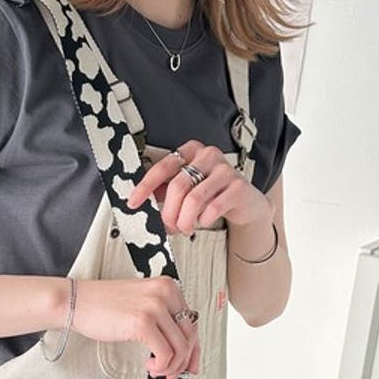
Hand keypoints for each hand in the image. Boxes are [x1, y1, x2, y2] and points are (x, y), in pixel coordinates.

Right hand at [68, 276, 200, 378]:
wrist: (77, 301)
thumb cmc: (104, 304)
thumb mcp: (141, 303)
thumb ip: (163, 319)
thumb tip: (180, 347)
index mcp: (168, 287)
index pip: (192, 323)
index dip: (193, 349)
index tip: (190, 363)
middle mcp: (164, 293)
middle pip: (189, 337)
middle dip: (183, 362)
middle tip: (173, 373)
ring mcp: (154, 307)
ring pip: (180, 348)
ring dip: (170, 367)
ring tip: (156, 369)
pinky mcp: (142, 322)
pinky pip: (165, 354)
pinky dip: (160, 366)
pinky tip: (149, 365)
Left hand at [128, 139, 275, 234]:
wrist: (245, 202)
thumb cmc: (213, 193)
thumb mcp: (187, 188)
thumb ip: (166, 191)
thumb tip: (143, 202)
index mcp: (191, 151)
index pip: (163, 167)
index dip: (146, 186)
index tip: (134, 202)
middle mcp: (208, 155)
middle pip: (178, 186)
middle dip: (169, 212)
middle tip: (168, 226)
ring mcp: (224, 170)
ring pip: (194, 199)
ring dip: (184, 220)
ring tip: (184, 228)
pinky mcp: (238, 187)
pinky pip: (212, 208)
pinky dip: (203, 221)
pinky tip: (203, 222)